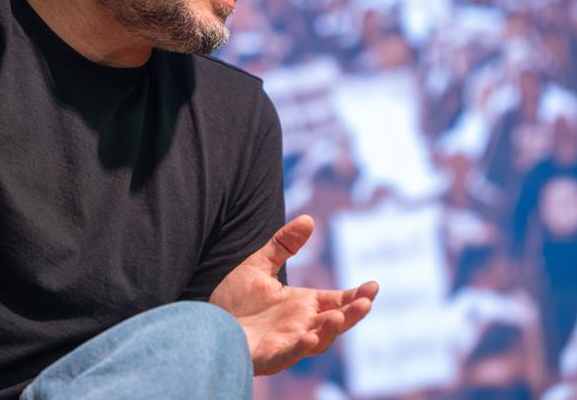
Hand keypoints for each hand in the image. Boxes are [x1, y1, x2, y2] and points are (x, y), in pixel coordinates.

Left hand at [209, 215, 377, 375]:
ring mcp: (286, 343)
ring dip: (330, 331)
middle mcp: (300, 325)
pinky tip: (308, 339)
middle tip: (367, 303)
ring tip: (341, 317)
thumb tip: (309, 219)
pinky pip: (287, 355)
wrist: (204, 326)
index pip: (337, 301)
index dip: (356, 296)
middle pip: (335, 322)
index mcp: (303, 305)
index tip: (373, 286)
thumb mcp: (258, 266)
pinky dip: (299, 349)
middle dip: (352, 314)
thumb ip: (282, 245)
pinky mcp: (267, 357)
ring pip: (317, 341)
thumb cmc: (233, 302)